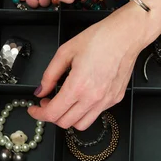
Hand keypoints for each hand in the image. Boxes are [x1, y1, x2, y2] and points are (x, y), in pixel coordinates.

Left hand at [28, 7, 147, 129]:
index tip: (34, 109)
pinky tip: (82, 96)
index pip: (52, 114)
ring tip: (65, 102)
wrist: (126, 35)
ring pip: (81, 124)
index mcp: (78, 86)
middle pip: (65, 123)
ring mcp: (106, 101)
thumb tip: (41, 91)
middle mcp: (93, 98)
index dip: (38, 114)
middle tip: (48, 102)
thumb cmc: (100, 38)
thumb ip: (49, 75)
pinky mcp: (115, 99)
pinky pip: (96, 114)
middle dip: (51, 115)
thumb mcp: (65, 52)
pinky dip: (85, 111)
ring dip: (68, 117)